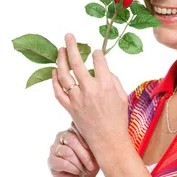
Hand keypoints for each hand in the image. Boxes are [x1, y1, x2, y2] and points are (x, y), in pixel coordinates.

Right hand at [47, 121, 98, 176]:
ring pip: (67, 151)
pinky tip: (77, 171)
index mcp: (73, 130)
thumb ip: (94, 143)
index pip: (76, 126)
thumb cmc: (91, 164)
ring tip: (84, 169)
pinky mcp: (51, 160)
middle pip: (72, 140)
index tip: (95, 147)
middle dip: (84, 154)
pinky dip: (72, 168)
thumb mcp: (96, 153)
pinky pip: (62, 162)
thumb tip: (96, 139)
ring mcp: (54, 147)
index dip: (86, 137)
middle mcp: (62, 136)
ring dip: (78, 162)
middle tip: (92, 165)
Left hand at [51, 33, 129, 163]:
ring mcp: (77, 99)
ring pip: (64, 75)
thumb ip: (112, 79)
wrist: (108, 141)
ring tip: (60, 50)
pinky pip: (58, 91)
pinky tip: (54, 71)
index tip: (96, 51)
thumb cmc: (118, 119)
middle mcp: (90, 90)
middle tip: (68, 36)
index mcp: (105, 85)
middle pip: (77, 62)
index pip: (99, 60)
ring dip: (60, 60)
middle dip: (72, 46)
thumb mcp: (122, 96)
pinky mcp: (69, 108)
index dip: (97, 53)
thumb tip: (102, 69)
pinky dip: (54, 80)